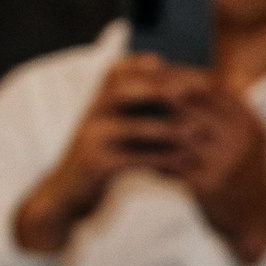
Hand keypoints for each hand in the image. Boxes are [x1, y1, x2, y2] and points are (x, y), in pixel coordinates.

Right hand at [12, 56, 204, 254]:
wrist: (65, 194)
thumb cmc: (102, 158)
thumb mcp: (114, 126)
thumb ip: (138, 106)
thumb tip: (181, 85)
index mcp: (97, 100)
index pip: (123, 71)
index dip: (159, 70)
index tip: (191, 74)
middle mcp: (92, 114)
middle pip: (124, 90)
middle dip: (161, 88)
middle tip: (195, 92)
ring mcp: (91, 139)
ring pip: (135, 127)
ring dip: (171, 129)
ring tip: (199, 132)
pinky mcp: (96, 165)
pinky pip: (134, 159)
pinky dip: (162, 160)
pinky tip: (185, 163)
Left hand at [139, 71, 265, 264]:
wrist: (257, 216)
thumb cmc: (241, 172)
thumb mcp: (241, 137)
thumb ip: (219, 110)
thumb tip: (184, 81)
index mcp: (248, 120)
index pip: (211, 86)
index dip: (179, 78)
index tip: (151, 75)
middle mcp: (241, 136)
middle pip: (193, 108)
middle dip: (159, 102)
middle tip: (130, 99)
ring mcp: (228, 160)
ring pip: (180, 136)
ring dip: (153, 132)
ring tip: (130, 127)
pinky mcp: (213, 185)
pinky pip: (176, 167)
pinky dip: (157, 162)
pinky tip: (142, 161)